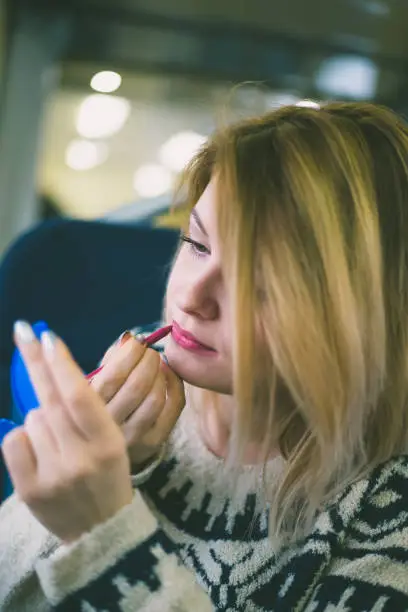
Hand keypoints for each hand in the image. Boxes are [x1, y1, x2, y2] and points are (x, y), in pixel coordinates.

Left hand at [1, 322, 132, 542]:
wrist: (100, 532)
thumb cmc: (108, 476)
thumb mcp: (112, 442)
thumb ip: (85, 411)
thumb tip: (52, 370)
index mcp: (109, 443)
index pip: (79, 396)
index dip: (61, 365)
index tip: (47, 337)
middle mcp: (80, 458)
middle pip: (49, 400)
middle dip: (36, 362)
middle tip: (23, 331)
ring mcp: (52, 475)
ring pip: (32, 419)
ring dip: (40, 419)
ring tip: (57, 442)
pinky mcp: (29, 490)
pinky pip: (13, 441)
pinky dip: (22, 438)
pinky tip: (38, 451)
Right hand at [91, 332, 184, 468]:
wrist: (102, 454)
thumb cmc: (97, 408)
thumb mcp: (92, 385)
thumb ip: (108, 361)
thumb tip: (128, 338)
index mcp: (86, 410)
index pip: (113, 375)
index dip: (129, 353)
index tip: (135, 341)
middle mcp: (109, 427)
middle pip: (138, 385)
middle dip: (148, 359)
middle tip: (149, 350)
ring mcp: (133, 438)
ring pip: (156, 396)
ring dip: (160, 372)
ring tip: (155, 363)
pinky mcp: (153, 442)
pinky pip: (173, 407)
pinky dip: (175, 384)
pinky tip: (167, 374)